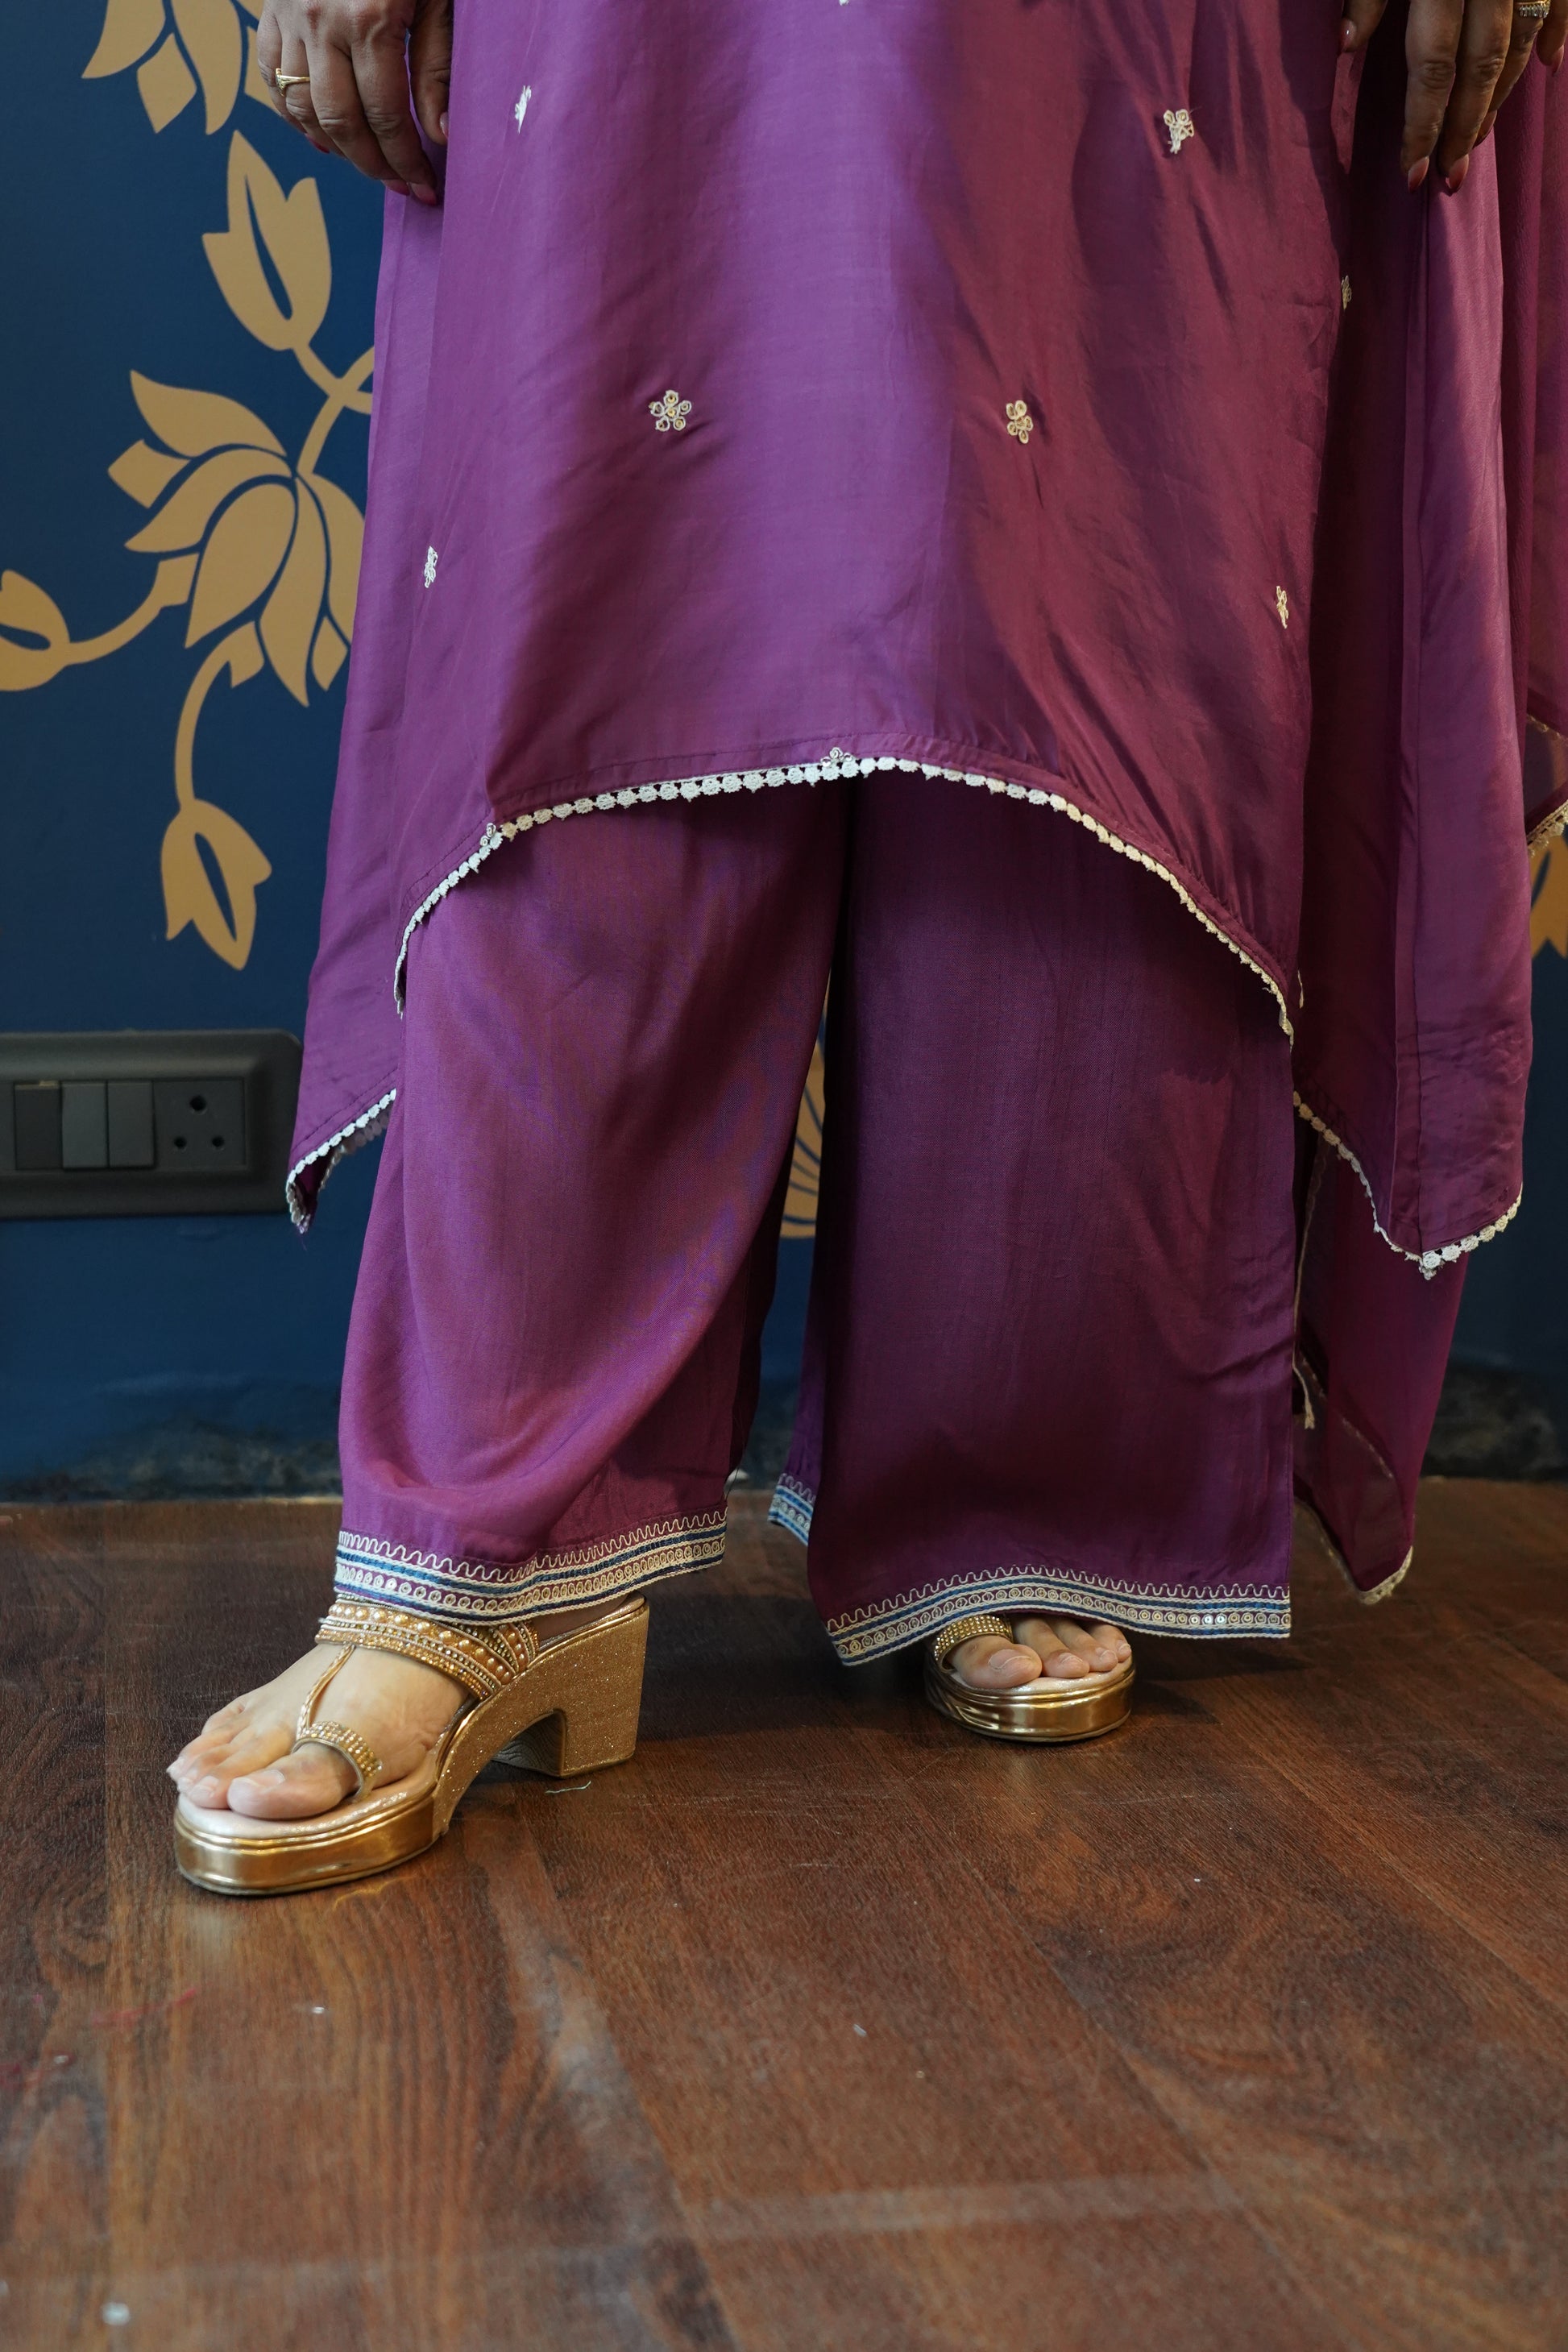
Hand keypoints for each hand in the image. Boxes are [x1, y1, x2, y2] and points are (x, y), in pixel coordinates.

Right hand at [255, 0, 453, 204]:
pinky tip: (322, 136)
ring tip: (368, 163)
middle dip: (373, 165)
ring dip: (335, 147)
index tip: (425, 188)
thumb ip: (437, 65)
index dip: (405, 160)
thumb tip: (439, 136)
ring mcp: (288, 15)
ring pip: (300, 106)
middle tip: (400, 186)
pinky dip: (293, 114)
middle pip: (339, 121)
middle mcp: (320, 21)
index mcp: (369, 18)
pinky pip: (271, 77)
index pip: (385, 115)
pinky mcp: (269, 9)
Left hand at [1341, 0, 1566, 192]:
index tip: (1414, 175)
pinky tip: (1549, 65)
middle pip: (1481, 66)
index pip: (1433, 67)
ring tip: (1481, 135)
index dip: (1423, 125)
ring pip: (1519, 40)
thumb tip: (1345, 44)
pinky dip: (1558, 30)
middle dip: (1465, 127)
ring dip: (1501, 93)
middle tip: (1452, 175)